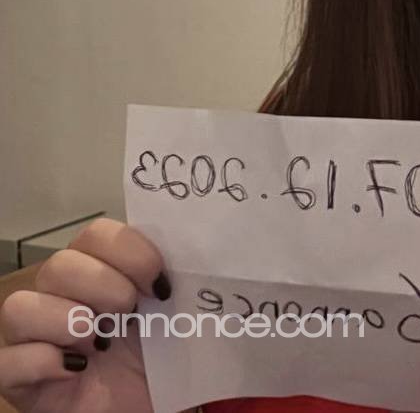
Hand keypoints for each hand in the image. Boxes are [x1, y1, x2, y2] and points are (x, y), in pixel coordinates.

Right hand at [0, 217, 170, 412]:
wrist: (155, 406)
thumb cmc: (165, 354)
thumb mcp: (179, 309)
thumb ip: (175, 276)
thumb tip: (192, 246)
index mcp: (101, 267)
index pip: (97, 232)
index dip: (130, 252)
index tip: (160, 284)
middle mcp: (63, 294)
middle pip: (59, 264)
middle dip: (104, 286)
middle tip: (132, 313)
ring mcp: (36, 337)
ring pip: (20, 305)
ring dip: (67, 319)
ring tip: (102, 342)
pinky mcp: (20, 380)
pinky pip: (6, 361)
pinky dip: (42, 361)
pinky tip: (78, 368)